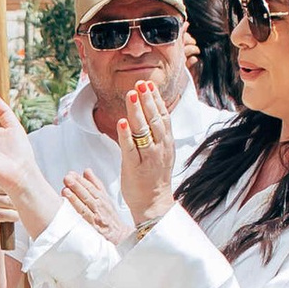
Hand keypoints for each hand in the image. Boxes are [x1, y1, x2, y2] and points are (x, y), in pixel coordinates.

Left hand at [62, 169, 126, 243]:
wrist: (119, 235)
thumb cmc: (110, 216)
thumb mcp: (105, 197)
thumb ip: (95, 184)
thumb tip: (86, 171)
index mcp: (102, 198)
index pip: (90, 187)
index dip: (80, 180)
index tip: (71, 174)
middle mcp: (99, 207)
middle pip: (87, 195)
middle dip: (77, 186)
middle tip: (67, 178)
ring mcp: (96, 219)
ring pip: (84, 207)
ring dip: (74, 199)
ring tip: (65, 190)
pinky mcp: (93, 229)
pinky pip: (84, 221)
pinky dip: (77, 215)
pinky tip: (69, 210)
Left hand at [116, 78, 173, 230]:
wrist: (154, 204)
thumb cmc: (154, 177)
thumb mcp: (160, 152)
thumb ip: (156, 133)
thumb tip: (150, 113)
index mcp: (166, 143)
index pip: (163, 117)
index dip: (156, 100)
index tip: (149, 84)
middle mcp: (160, 148)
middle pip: (154, 120)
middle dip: (147, 100)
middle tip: (141, 83)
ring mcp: (148, 158)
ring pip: (143, 132)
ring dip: (137, 112)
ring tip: (131, 95)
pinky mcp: (134, 168)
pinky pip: (130, 149)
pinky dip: (126, 136)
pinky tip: (122, 123)